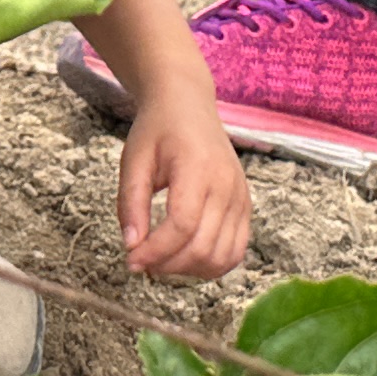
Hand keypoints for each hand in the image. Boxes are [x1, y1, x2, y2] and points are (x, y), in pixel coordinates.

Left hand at [115, 81, 252, 279]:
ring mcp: (241, 197)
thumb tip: (131, 246)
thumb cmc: (158, 130)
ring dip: (189, 270)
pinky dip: (211, 264)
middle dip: (167, 265)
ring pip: (223, 256)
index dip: (155, 251)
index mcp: (198, 167)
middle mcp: (227, 185)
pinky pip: (236, 251)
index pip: (182, 225)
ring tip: (162, 260)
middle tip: (141, 261)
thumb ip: (131, 204)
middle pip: (203, 246)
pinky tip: (185, 258)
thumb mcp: (134, 160)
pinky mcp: (245, 207)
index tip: (130, 260)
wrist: (188, 105)